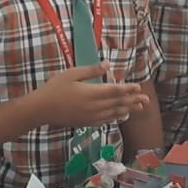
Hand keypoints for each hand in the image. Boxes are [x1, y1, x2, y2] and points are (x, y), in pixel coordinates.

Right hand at [30, 62, 149, 126]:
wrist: (41, 110)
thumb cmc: (54, 88)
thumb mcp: (72, 74)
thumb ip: (91, 70)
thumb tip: (108, 64)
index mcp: (91, 93)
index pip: (115, 91)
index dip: (128, 89)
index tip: (138, 87)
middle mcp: (94, 106)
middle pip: (118, 103)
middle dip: (133, 100)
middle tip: (146, 100)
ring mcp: (91, 116)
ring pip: (114, 113)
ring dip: (128, 109)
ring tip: (139, 108)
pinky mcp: (86, 123)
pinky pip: (105, 120)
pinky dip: (116, 117)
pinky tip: (121, 115)